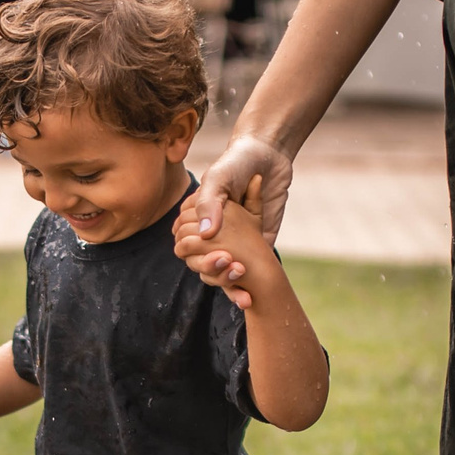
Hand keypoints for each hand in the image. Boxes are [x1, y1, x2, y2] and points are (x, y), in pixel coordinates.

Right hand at [182, 132, 293, 305]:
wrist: (270, 156)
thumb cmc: (236, 162)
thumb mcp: (218, 179)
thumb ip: (209, 204)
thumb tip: (206, 234)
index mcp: (196, 219)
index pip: (185, 246)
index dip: (193, 255)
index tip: (206, 254)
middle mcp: (213, 233)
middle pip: (202, 264)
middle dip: (213, 270)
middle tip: (228, 263)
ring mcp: (234, 241)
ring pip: (222, 273)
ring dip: (229, 284)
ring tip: (241, 280)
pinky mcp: (256, 245)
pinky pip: (248, 272)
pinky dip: (244, 288)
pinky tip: (248, 299)